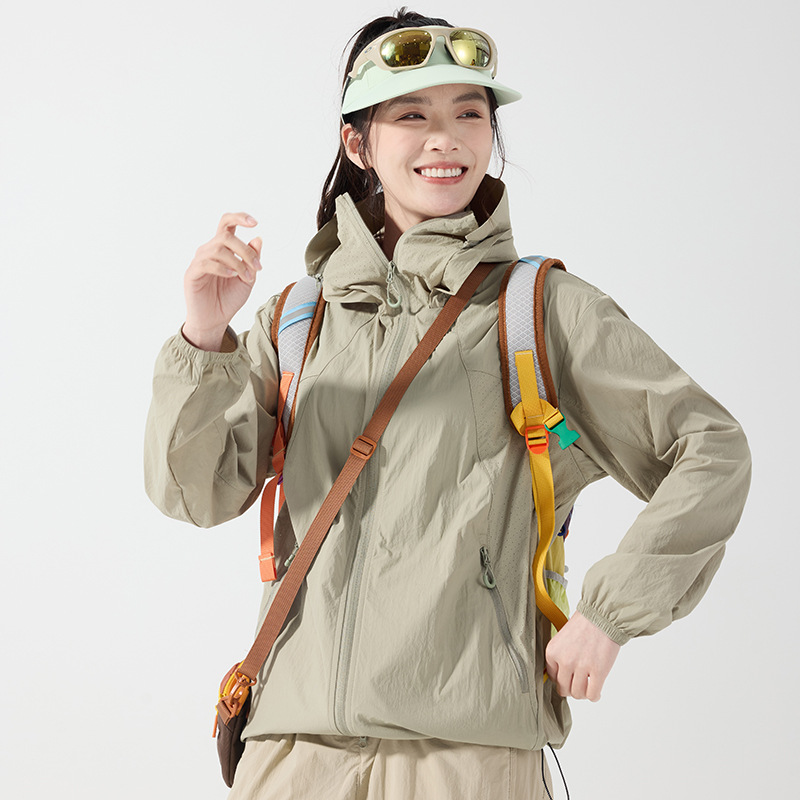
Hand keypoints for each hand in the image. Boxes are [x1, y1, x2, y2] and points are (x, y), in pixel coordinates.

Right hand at [182, 212, 262, 349]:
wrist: (215, 320)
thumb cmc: (229, 299)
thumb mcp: (247, 279)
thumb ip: (252, 260)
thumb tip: (258, 239)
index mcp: (222, 249)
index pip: (227, 224)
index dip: (239, 217)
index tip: (255, 223)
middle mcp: (209, 250)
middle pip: (226, 236)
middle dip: (246, 250)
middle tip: (258, 268)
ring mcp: (199, 261)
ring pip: (218, 249)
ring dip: (238, 262)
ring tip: (246, 277)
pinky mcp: (192, 273)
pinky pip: (206, 263)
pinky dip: (222, 267)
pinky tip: (232, 275)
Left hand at [545, 611, 620, 700]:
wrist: (602, 616)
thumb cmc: (584, 624)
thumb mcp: (562, 638)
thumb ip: (560, 655)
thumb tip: (560, 675)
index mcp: (552, 652)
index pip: (552, 677)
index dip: (561, 679)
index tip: (568, 678)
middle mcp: (564, 661)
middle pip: (564, 689)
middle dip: (571, 689)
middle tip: (579, 684)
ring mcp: (581, 667)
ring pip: (577, 694)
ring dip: (583, 693)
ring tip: (588, 687)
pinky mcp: (598, 672)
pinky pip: (592, 695)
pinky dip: (594, 696)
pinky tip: (597, 691)